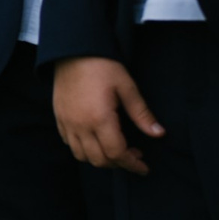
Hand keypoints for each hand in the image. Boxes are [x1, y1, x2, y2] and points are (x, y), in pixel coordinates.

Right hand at [52, 55, 162, 173]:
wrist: (73, 51)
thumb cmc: (103, 67)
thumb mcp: (127, 88)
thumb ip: (142, 114)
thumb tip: (159, 133)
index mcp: (100, 119)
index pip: (116, 153)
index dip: (132, 164)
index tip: (144, 167)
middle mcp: (80, 125)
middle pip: (99, 159)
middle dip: (118, 164)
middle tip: (134, 156)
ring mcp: (67, 123)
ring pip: (81, 155)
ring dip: (100, 159)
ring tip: (114, 150)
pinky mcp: (59, 118)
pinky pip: (69, 143)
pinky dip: (84, 149)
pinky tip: (95, 140)